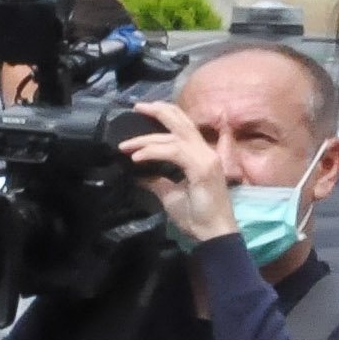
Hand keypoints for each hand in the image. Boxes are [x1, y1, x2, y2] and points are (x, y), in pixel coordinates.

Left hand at [123, 98, 234, 244]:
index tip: (144, 113)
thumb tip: (138, 174)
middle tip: (137, 107)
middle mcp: (205, 151)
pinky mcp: (202, 168)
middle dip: (159, 111)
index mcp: (200, 155)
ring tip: (126, 146)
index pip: (183, 127)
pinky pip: (174, 152)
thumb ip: (156, 180)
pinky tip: (137, 158)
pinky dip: (154, 152)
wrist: (212, 233)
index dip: (165, 117)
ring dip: (147, 139)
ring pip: (174, 137)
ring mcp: (206, 158)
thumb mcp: (169, 194)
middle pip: (182, 122)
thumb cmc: (196, 216)